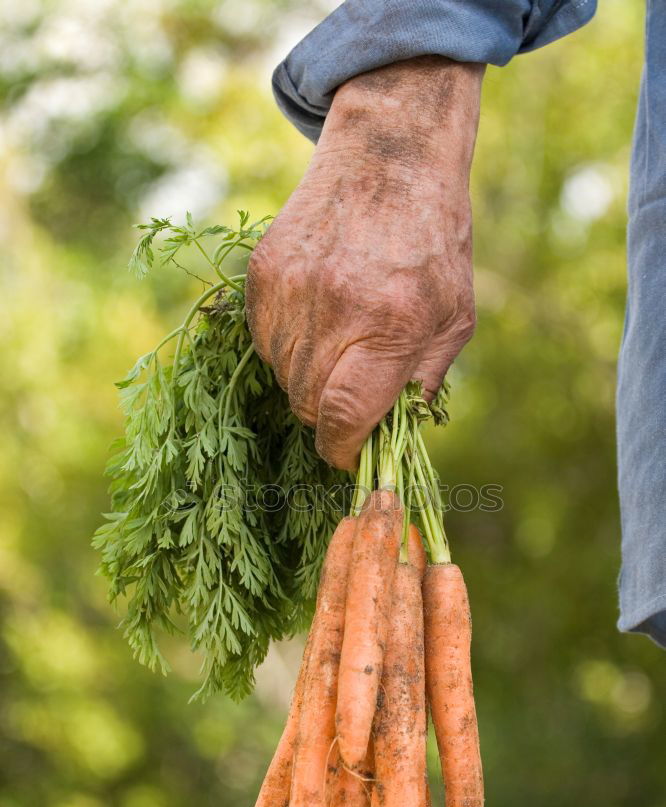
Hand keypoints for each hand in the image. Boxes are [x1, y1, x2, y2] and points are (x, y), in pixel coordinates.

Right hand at [246, 56, 484, 469]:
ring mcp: (290, 290)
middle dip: (328, 417)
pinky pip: (263, 341)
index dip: (341, 449)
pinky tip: (316, 317)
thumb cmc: (434, 242)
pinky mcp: (263, 273)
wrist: (390, 157)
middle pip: (307, 405)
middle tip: (350, 397)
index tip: (348, 453)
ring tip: (338, 344)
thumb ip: (425, 382)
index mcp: (389, 325)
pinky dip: (286, 346)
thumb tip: (394, 434)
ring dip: (307, 380)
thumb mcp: (456, 317)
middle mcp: (333, 310)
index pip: (342, 417)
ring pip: (282, 376)